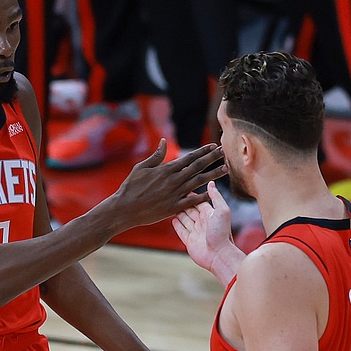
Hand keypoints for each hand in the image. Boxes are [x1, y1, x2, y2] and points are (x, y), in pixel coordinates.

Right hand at [108, 141, 227, 229]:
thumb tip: (163, 141)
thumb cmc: (130, 187)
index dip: (203, 151)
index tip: (214, 146)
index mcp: (166, 169)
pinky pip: (192, 201)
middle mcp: (173, 180)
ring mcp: (174, 194)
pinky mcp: (173, 207)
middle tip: (224, 152)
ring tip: (225, 169)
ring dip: (213, 174)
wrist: (125, 209)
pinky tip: (214, 192)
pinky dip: (203, 196)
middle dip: (212, 159)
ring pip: (198, 182)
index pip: (189, 157)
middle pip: (197, 167)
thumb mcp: (141, 167)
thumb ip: (156, 155)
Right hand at [173, 182, 244, 281]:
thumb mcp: (222, 210)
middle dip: (182, 203)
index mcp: (209, 214)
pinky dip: (177, 225)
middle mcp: (202, 222)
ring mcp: (195, 232)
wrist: (219, 255)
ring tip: (170, 205)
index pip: (198, 201)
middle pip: (190, 210)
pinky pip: (181, 231)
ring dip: (178, 213)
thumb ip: (216, 196)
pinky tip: (172, 220)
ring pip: (184, 219)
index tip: (182, 187)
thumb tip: (211, 183)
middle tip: (172, 194)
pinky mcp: (189, 242)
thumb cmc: (222, 232)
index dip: (191, 195)